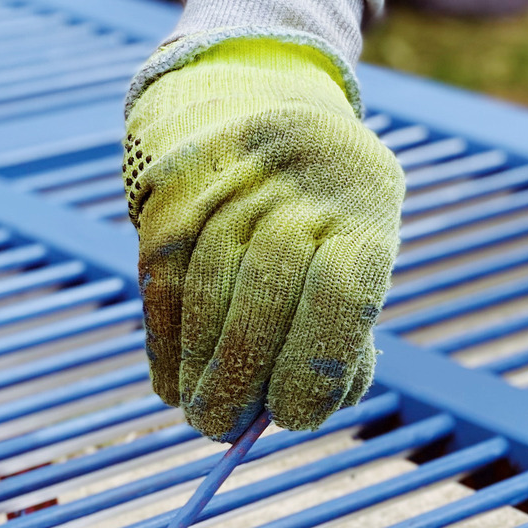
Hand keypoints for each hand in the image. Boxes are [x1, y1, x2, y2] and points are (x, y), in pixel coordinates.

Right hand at [124, 37, 403, 439]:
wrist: (257, 99)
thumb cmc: (326, 212)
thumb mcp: (359, 249)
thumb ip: (340, 331)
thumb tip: (298, 412)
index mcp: (364, 207)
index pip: (341, 294)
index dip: (315, 368)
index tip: (296, 418)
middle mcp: (296, 189)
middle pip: (264, 299)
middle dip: (243, 381)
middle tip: (229, 428)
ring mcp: (228, 187)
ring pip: (206, 295)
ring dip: (199, 371)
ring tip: (204, 414)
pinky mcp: (172, 195)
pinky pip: (162, 285)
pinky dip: (165, 345)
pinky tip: (173, 384)